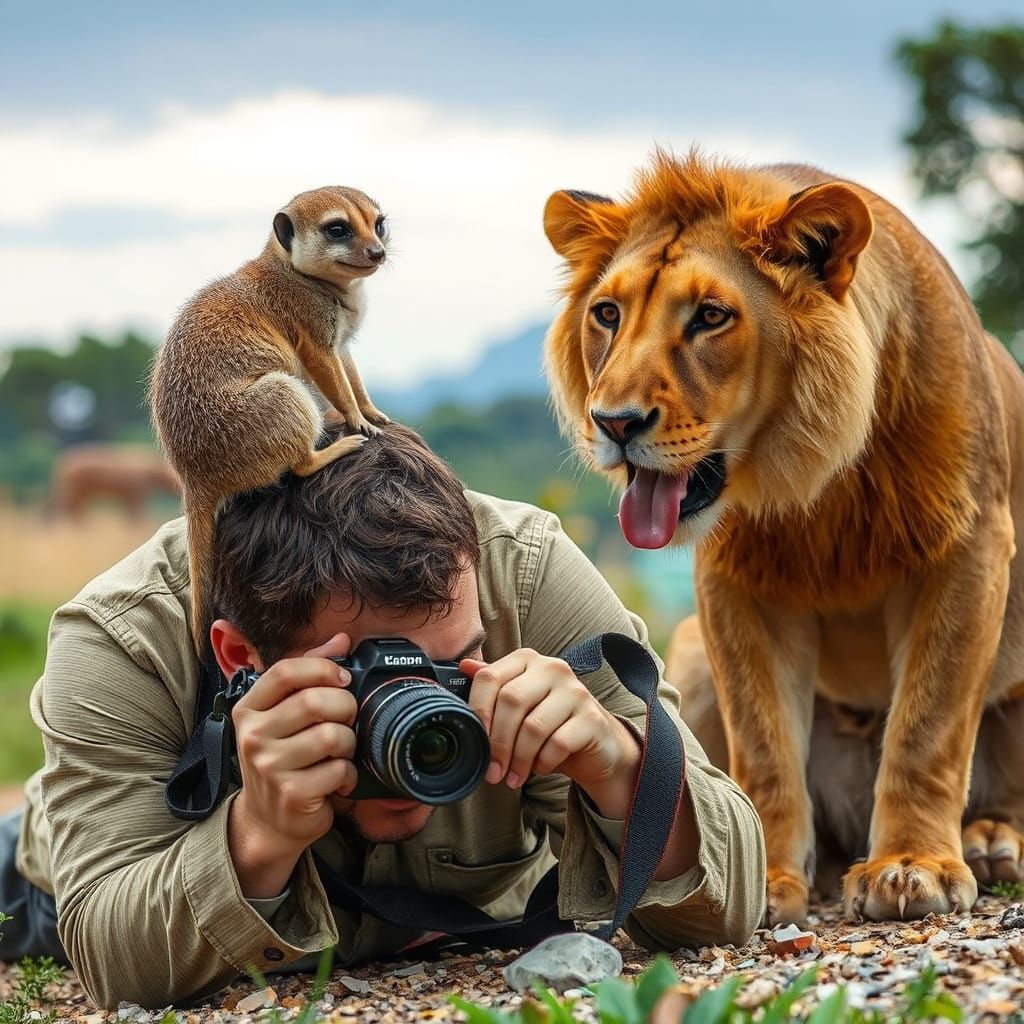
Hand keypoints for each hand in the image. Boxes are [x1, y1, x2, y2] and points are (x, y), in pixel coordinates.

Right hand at [227, 633, 357, 896]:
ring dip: (348, 743)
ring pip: (331, 736)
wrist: (268, 819)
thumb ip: (310, 672)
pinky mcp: (291, 793)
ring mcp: (269, 766)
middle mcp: (253, 735)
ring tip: (340, 752)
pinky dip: (348, 774)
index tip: (343, 679)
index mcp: (250, 708)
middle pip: (314, 701)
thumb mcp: (285, 713)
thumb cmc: (282, 757)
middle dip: (344, 708)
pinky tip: (336, 780)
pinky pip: (338, 770)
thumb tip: (341, 639)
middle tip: (347, 720)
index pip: (285, 670)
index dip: (322, 668)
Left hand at [461, 649, 640, 816]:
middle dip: (497, 742)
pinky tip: (539, 768)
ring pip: (533, 726)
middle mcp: (553, 668)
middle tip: (492, 771)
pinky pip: (558, 743)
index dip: (477, 712)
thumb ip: (494, 685)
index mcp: (528, 659)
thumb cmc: (550, 723)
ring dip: (518, 759)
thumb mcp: (519, 704)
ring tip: (512, 777)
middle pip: (511, 701)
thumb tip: (464, 666)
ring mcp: (576, 691)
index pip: (490, 677)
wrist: (596, 744)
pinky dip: (543, 762)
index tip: (473, 741)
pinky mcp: (592, 718)